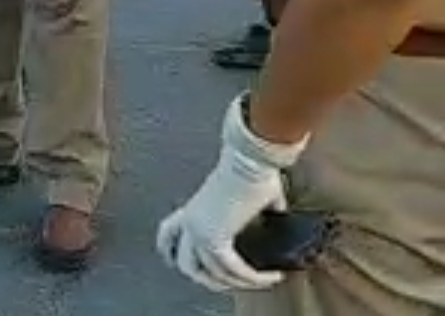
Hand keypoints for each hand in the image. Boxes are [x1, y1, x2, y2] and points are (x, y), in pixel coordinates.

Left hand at [156, 97, 305, 293]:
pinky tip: (271, 277)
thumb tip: (276, 212)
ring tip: (261, 281)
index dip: (170, 253)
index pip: (167, 235)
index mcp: (191, 209)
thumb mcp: (247, 193)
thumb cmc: (251, 168)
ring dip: (239, 283)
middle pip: (185, 264)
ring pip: (211, 274)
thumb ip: (255, 207)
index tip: (181, 265)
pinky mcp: (215, 239)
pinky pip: (233, 271)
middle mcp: (189, 222)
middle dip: (208, 280)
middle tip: (233, 284)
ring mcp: (198, 231)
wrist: (249, 160)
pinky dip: (254, 279)